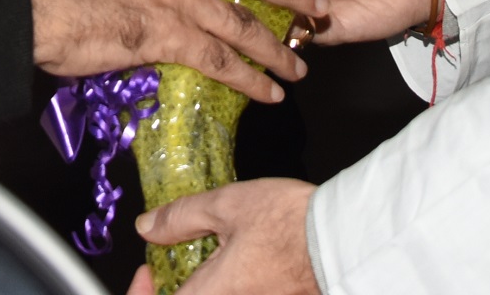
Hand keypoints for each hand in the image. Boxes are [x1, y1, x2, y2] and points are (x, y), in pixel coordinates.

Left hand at [124, 179, 317, 294]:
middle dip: (179, 284)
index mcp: (214, 294)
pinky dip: (231, 285)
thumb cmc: (292, 224)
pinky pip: (242, 294)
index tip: (146, 270)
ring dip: (206, 284)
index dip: (143, 292)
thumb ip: (181, 217)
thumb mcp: (227, 205)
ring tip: (211, 257)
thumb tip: (148, 227)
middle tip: (174, 261)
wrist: (346, 240)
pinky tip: (239, 261)